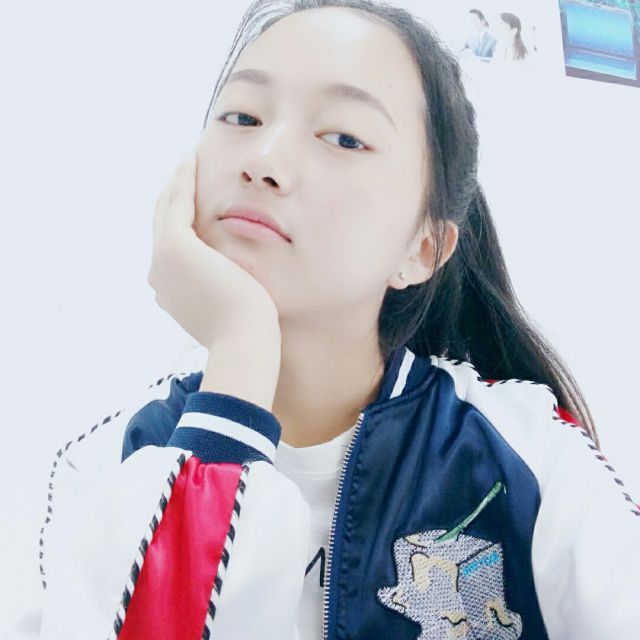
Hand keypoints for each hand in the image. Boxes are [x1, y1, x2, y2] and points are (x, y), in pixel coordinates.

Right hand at [147, 149, 280, 350]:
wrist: (245, 342)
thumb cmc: (250, 329)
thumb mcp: (234, 304)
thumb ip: (226, 286)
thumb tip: (237, 277)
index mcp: (170, 289)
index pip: (172, 242)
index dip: (180, 214)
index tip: (196, 192)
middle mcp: (158, 274)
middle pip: (163, 221)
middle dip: (174, 192)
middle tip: (189, 165)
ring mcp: (162, 261)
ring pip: (166, 208)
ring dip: (177, 180)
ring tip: (190, 157)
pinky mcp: (174, 247)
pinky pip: (177, 202)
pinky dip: (183, 178)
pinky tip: (193, 157)